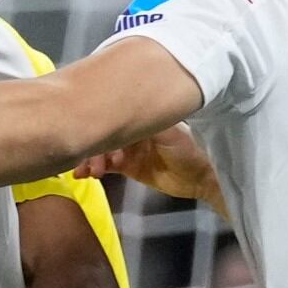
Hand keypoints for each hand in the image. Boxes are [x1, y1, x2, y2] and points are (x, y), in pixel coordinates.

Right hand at [97, 124, 222, 202]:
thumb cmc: (190, 149)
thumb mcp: (169, 131)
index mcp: (142, 114)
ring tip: (90, 171)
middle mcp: (132, 128)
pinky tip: (85, 174)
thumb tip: (119, 108)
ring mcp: (129, 148)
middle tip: (89, 161)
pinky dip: (93, 169)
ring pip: (101, 149)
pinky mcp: (127, 167)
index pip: (113, 113)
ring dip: (91, 159)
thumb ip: (145, 121)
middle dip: (92, 144)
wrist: (201, 178)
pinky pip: (105, 166)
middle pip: (104, 132)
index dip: (100, 122)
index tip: (86, 130)